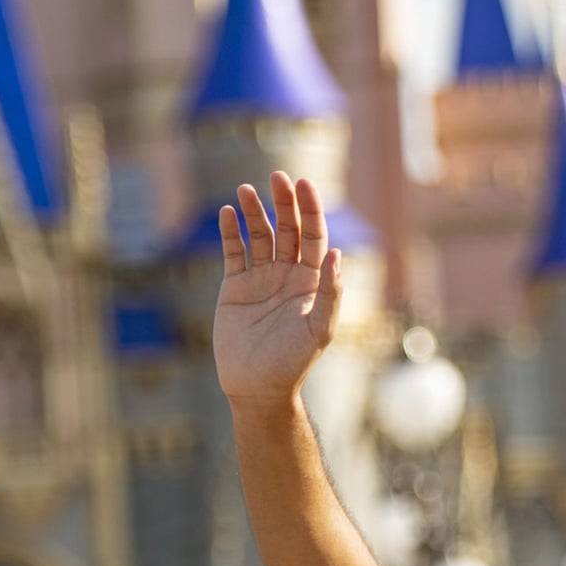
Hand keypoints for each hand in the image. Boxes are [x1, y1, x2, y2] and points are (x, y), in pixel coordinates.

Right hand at [212, 172, 342, 407]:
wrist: (257, 388)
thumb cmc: (294, 363)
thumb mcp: (318, 330)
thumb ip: (330, 294)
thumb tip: (337, 255)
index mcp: (312, 281)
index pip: (314, 236)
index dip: (310, 210)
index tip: (305, 185)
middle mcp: (288, 274)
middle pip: (288, 229)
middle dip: (283, 203)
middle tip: (278, 177)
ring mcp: (261, 279)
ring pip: (259, 236)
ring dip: (254, 212)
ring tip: (246, 190)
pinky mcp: (235, 287)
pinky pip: (233, 253)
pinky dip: (230, 232)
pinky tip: (228, 212)